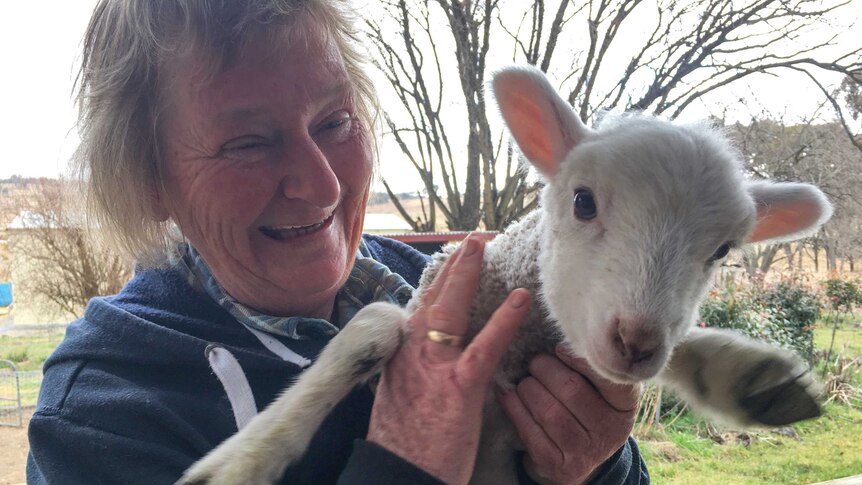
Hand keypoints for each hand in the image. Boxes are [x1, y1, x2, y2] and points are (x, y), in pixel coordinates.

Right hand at [367, 236, 532, 484]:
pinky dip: (504, 319)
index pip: (419, 310)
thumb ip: (411, 372)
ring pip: (451, 309)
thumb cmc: (402, 445)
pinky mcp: (458, 387)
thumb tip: (424, 358)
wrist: (398, 475)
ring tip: (482, 244)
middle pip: (432, 299)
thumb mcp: (396, 400)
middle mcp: (410, 355)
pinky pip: (484, 345)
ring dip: (468, 273)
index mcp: (398, 358)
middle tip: (471, 240)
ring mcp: (433, 368)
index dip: (438, 283)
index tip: (452, 261)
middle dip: (453, 267)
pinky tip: (522, 299)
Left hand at [498, 344, 639, 484]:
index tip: (560, 348)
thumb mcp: (599, 389)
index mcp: (624, 406)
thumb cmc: (584, 409)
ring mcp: (585, 452)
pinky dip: (515, 409)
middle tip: (535, 363)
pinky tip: (509, 396)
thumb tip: (563, 337)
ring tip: (525, 381)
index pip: (611, 378)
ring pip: (549, 411)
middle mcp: (610, 431)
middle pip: (571, 389)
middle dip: (545, 369)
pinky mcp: (558, 466)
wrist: (577, 460)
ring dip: (528, 389)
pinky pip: (530, 431)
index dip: (581, 360)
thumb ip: (589, 366)